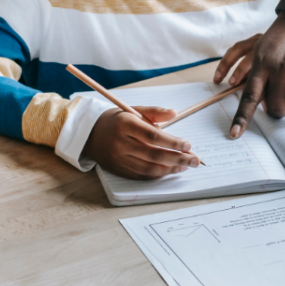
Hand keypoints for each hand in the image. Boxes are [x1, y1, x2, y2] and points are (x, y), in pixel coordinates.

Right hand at [83, 107, 199, 179]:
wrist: (89, 133)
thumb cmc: (116, 120)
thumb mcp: (133, 110)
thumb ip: (155, 112)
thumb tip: (174, 113)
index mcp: (125, 124)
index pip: (154, 136)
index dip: (173, 142)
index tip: (188, 145)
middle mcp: (121, 143)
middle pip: (154, 155)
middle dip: (178, 159)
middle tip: (195, 160)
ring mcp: (118, 158)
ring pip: (149, 168)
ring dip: (171, 169)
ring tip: (185, 166)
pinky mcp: (118, 169)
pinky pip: (141, 175)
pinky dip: (158, 174)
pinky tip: (169, 170)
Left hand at [216, 12, 284, 136]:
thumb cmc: (280, 40)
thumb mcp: (260, 51)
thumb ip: (255, 76)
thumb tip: (256, 104)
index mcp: (260, 65)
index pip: (249, 96)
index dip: (242, 118)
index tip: (234, 134)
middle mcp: (278, 67)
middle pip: (275, 107)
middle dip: (279, 110)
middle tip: (283, 100)